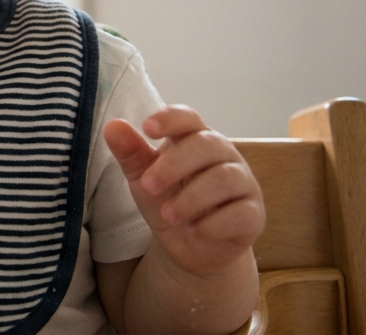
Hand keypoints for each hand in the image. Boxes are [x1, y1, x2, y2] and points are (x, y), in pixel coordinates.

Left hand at [103, 106, 264, 278]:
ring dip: (192, 198)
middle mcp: (224, 156)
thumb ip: (130, 153)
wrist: (190, 247)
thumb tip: (112, 126)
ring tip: (167, 215)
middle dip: (174, 165)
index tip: (147, 128)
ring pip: (225, 178)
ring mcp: (243, 184)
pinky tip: (194, 230)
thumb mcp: (143, 178)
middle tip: (149, 187)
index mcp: (195, 139)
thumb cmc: (168, 200)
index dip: (170, 119)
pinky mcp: (253, 216)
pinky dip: (215, 223)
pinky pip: (241, 213)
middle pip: (207, 145)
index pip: (188, 118)